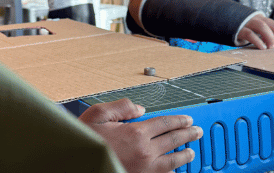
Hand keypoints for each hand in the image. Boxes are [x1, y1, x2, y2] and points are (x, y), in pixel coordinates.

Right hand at [78, 98, 202, 172]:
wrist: (77, 165)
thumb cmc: (85, 141)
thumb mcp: (98, 114)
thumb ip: (121, 107)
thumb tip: (140, 108)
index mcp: (136, 133)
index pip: (165, 123)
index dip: (179, 120)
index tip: (188, 119)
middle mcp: (145, 151)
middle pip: (174, 140)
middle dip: (188, 134)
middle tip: (197, 131)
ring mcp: (145, 169)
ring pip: (173, 161)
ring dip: (185, 154)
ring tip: (191, 151)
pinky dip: (171, 172)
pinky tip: (174, 170)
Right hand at [238, 14, 273, 49]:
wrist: (221, 22)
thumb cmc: (241, 29)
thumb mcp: (253, 30)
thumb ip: (264, 36)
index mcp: (260, 18)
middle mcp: (255, 19)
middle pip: (272, 25)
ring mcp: (247, 23)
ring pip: (262, 26)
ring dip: (269, 37)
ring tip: (271, 48)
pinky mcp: (239, 29)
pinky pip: (250, 34)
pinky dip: (258, 41)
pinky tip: (262, 48)